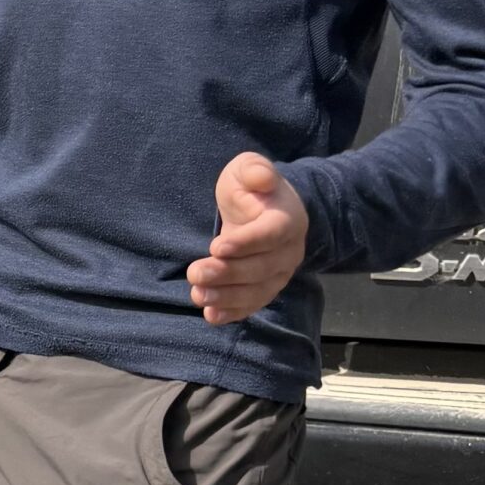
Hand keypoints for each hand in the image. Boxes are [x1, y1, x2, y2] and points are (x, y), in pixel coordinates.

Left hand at [188, 152, 309, 325]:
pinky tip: (211, 316)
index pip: (271, 234)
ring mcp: (280, 274)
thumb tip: (261, 178)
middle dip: (228, 273)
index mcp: (287, 219)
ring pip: (257, 291)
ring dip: (227, 297)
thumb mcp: (248, 168)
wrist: (265, 210)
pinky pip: (253, 304)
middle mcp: (289, 251)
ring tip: (198, 295)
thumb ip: (254, 170)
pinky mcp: (266, 288)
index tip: (216, 247)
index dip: (246, 243)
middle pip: (261, 268)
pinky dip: (233, 312)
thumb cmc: (252, 188)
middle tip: (195, 273)